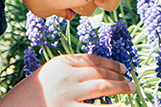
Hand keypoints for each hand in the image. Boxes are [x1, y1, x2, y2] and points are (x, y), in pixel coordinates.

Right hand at [0, 54, 135, 106]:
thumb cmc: (29, 96)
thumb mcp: (47, 76)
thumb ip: (66, 72)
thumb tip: (90, 74)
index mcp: (60, 63)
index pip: (91, 59)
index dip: (108, 62)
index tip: (120, 66)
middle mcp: (66, 75)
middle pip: (98, 71)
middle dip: (117, 74)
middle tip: (130, 79)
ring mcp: (69, 94)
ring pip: (102, 86)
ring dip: (120, 87)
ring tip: (131, 89)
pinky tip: (122, 106)